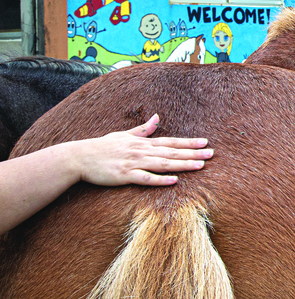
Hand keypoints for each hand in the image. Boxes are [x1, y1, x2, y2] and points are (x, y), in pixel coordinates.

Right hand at [74, 114, 212, 185]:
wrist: (79, 157)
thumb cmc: (102, 147)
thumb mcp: (123, 135)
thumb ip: (143, 129)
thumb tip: (157, 117)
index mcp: (142, 143)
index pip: (171, 142)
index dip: (188, 143)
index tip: (205, 142)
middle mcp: (141, 151)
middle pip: (172, 153)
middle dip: (193, 153)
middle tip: (212, 154)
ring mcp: (133, 163)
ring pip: (163, 164)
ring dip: (182, 165)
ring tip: (200, 165)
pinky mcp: (124, 176)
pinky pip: (145, 178)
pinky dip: (160, 180)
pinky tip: (174, 181)